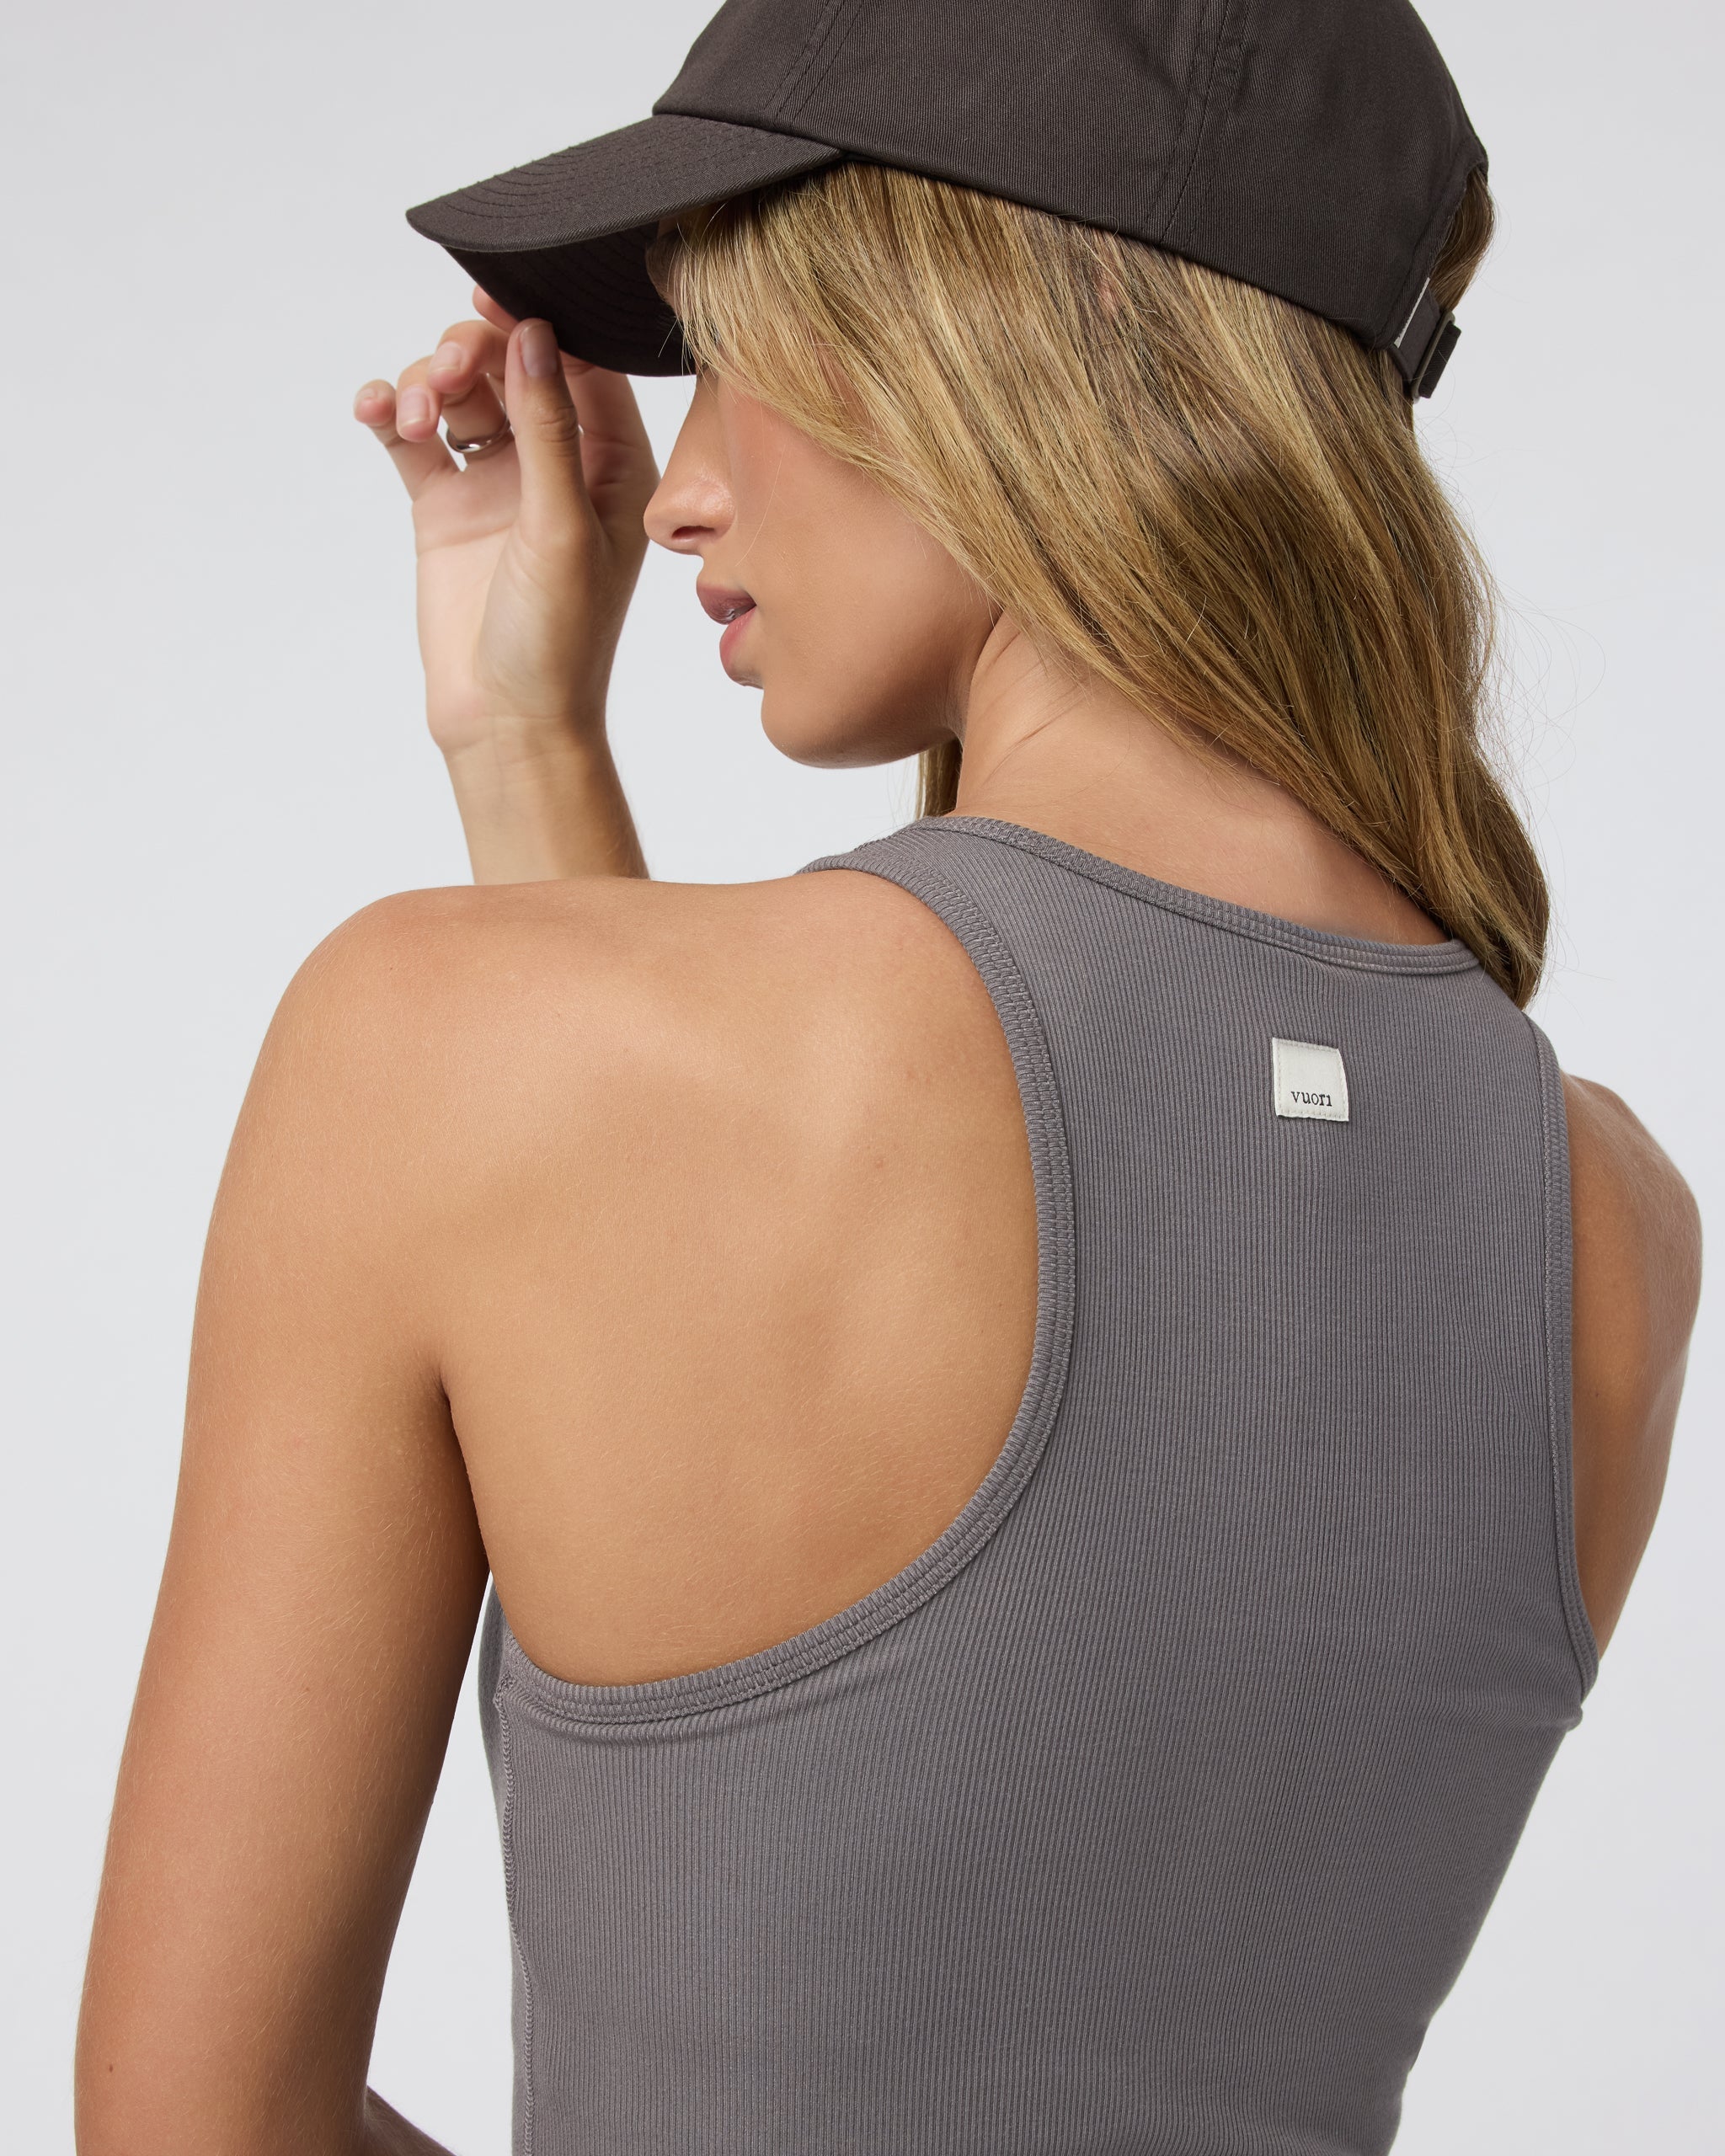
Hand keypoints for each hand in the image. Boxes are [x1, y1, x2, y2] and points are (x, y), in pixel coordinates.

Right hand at [354, 291, 658, 762]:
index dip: (540, 323)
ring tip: (412, 415)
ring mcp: (498, 483)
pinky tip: (376, 411)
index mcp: (611, 466)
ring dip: (427, 385)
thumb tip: (533, 338)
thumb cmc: (557, 638)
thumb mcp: (561, 526)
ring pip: (458, 394)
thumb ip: (548, 429)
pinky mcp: (446, 505)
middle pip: (510, 368)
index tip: (495, 295)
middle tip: (445, 375)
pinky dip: (391, 412)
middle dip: (470, 355)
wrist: (505, 718)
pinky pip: (414, 436)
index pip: (582, 368)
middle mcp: (558, 465)